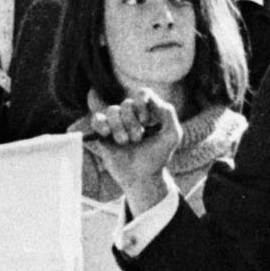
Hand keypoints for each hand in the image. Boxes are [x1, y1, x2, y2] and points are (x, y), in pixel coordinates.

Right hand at [81, 91, 183, 212]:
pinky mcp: (103, 133)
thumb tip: (151, 99)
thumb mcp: (172, 135)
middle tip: (137, 139)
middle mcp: (131, 115)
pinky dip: (101, 124)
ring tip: (124, 142)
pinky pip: (97, 119)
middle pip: (127, 104)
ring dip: (119, 127)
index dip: (142, 103)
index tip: (146, 120)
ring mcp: (116, 123)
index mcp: (147, 112)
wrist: (142, 177)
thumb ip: (168, 113)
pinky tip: (107, 134)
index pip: (143, 94)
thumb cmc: (158, 156)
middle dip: (132, 122)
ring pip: (112, 110)